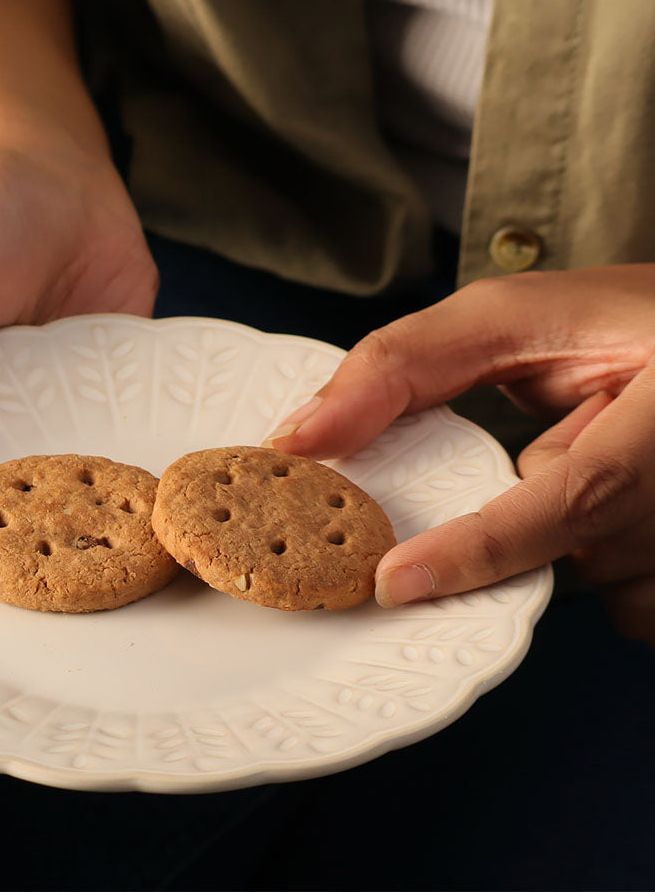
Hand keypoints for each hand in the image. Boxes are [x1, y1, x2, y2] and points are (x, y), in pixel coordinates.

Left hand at [270, 266, 654, 642]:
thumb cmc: (615, 320)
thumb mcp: (510, 316)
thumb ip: (404, 364)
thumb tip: (303, 436)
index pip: (580, 494)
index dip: (482, 546)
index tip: (393, 581)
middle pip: (580, 553)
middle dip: (527, 525)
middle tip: (555, 441)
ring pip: (606, 588)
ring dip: (568, 543)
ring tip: (597, 457)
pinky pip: (637, 606)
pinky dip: (598, 565)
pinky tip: (610, 504)